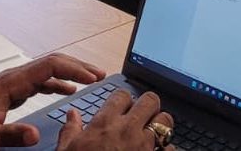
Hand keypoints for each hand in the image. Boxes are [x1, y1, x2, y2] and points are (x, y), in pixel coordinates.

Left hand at [0, 53, 105, 145]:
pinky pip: (41, 81)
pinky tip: (68, 90)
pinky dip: (58, 83)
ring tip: (90, 80)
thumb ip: (11, 134)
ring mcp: (14, 82)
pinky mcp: (12, 90)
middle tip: (100, 74)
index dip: (73, 70)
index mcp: (12, 81)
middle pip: (52, 63)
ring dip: (70, 73)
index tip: (92, 79)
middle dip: (77, 67)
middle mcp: (15, 77)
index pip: (50, 66)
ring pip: (48, 71)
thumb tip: (35, 136)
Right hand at [57, 88, 173, 150]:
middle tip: (143, 114)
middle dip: (148, 105)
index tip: (122, 107)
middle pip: (150, 101)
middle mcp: (127, 130)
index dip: (124, 100)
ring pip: (165, 121)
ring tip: (154, 130)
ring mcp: (144, 146)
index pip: (122, 95)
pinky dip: (166, 149)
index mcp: (105, 124)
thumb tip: (72, 115)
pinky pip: (170, 148)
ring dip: (161, 124)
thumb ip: (70, 131)